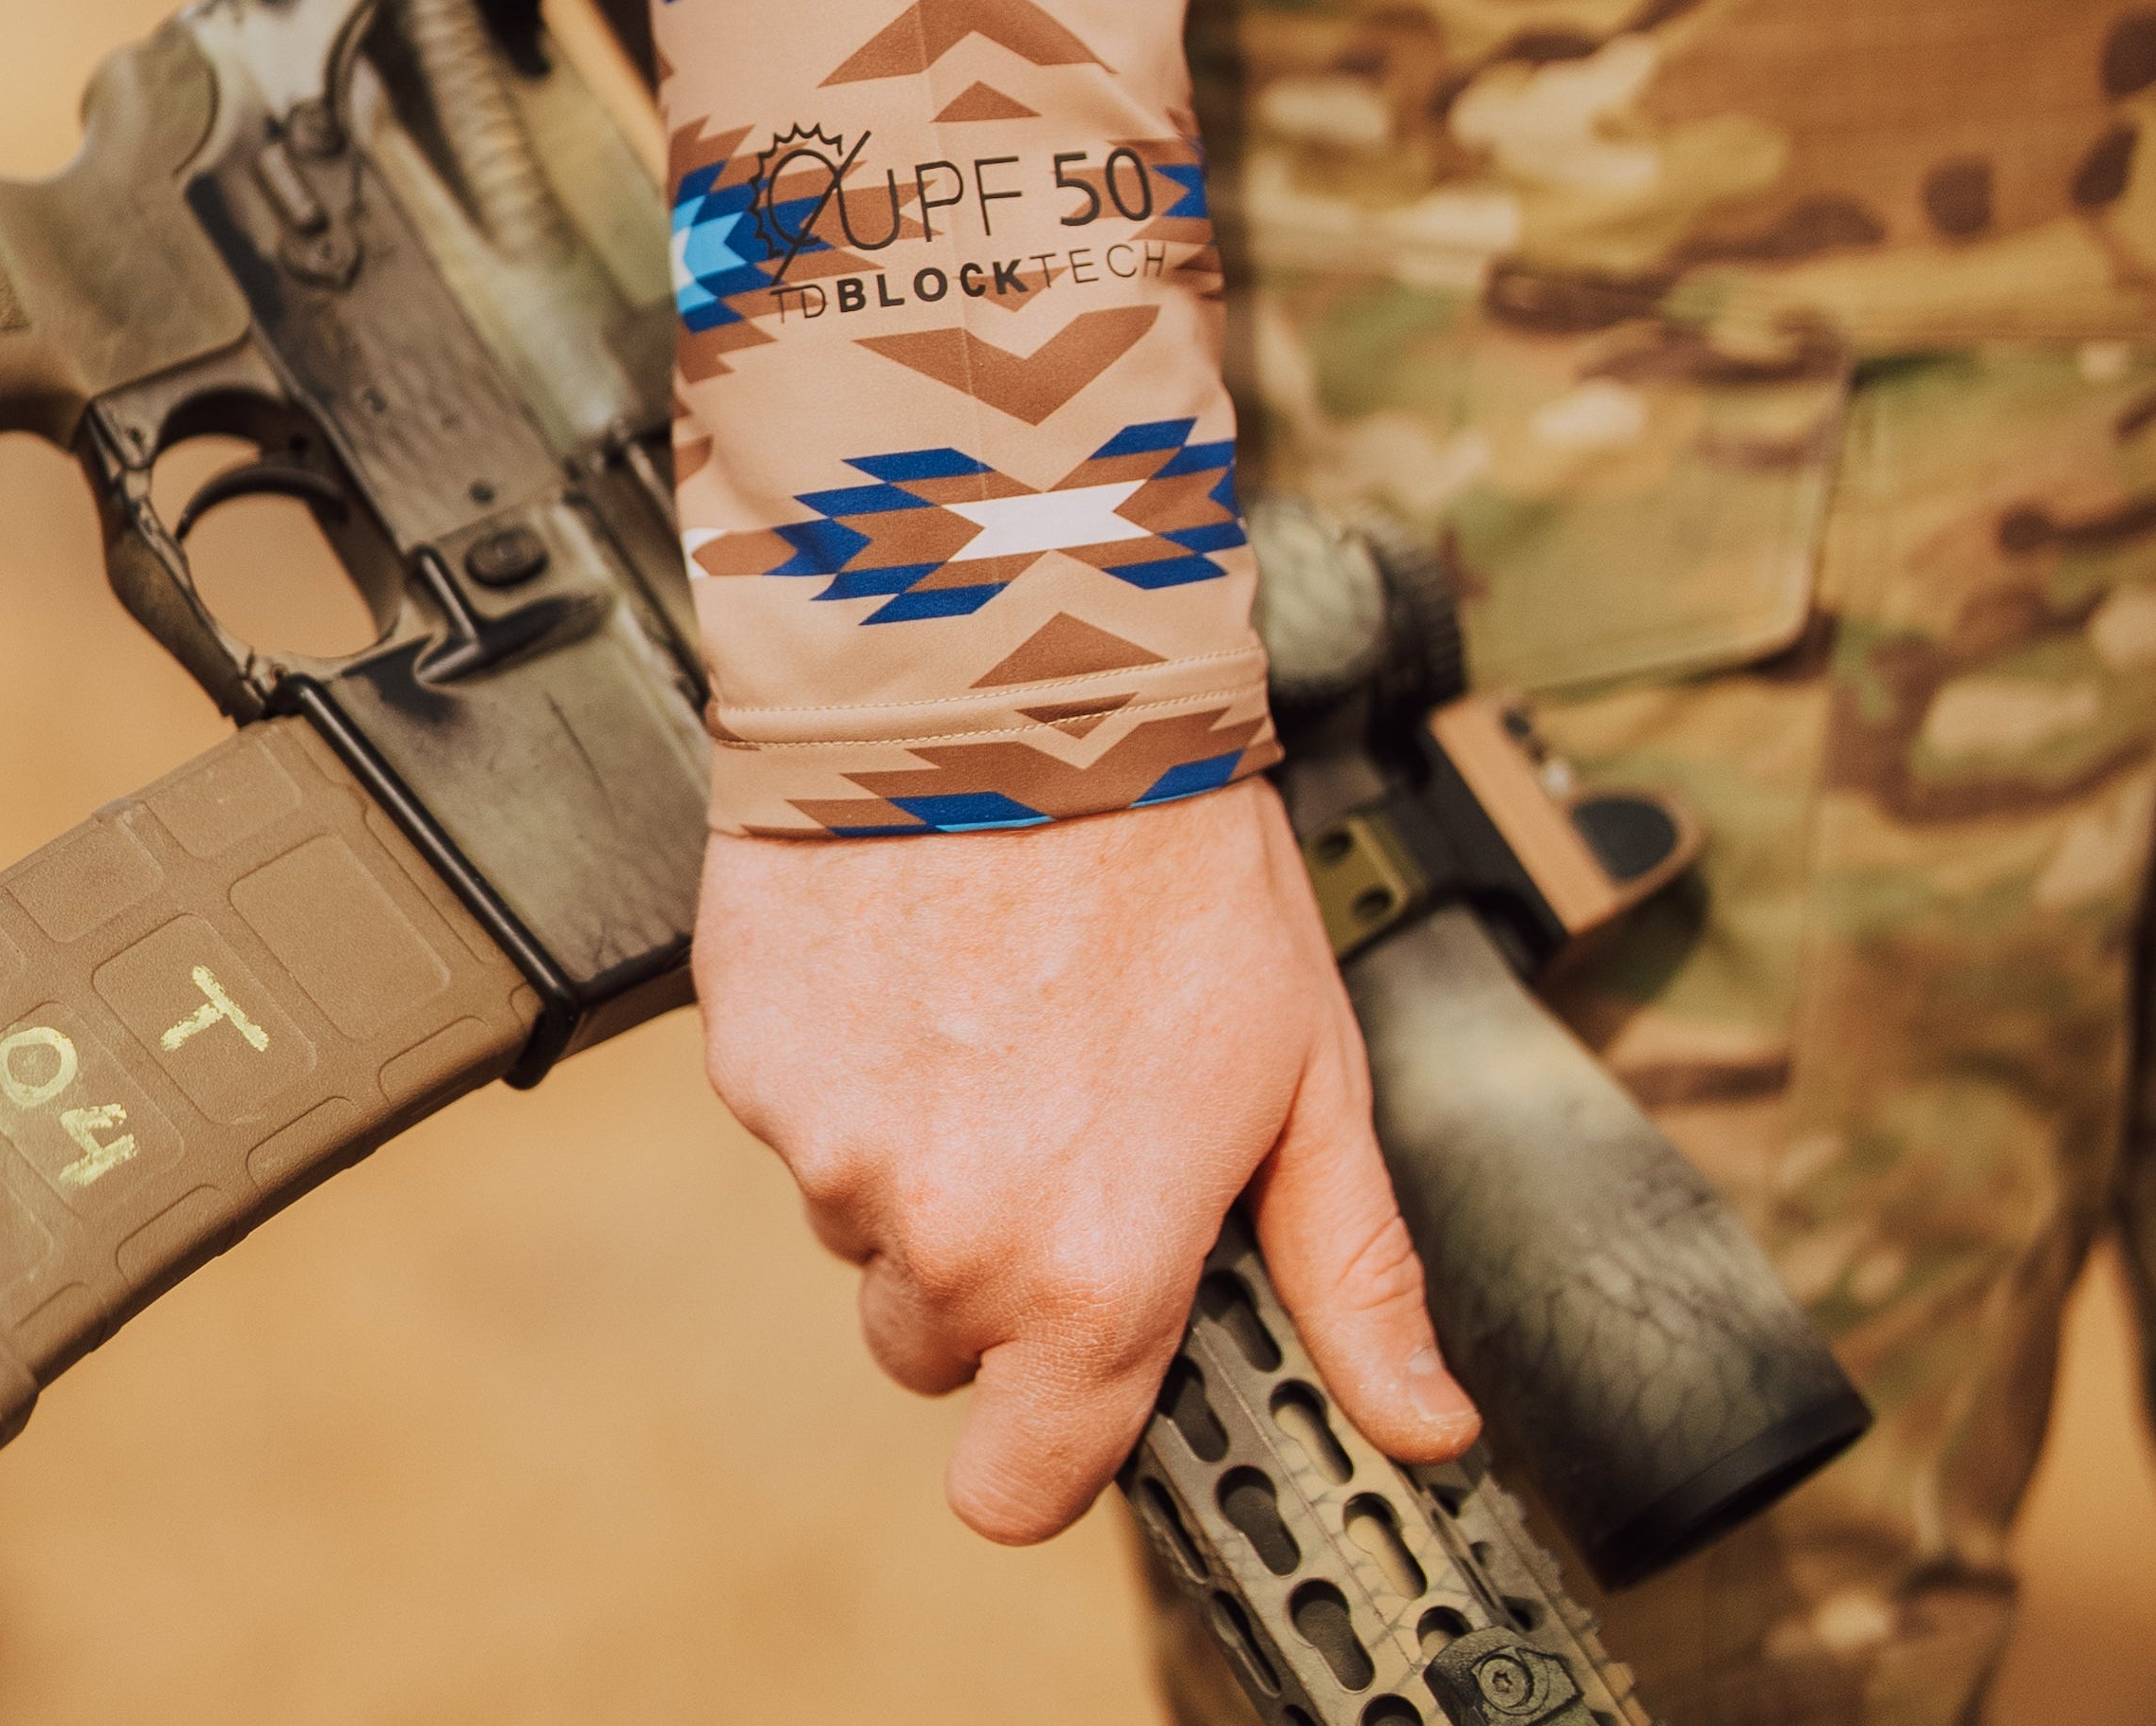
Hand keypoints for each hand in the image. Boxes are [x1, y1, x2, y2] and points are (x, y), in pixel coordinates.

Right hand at [694, 776, 1478, 1544]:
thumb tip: (1418, 1425)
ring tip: (982, 1002)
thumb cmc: (1173, 857)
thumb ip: (1348, 1269)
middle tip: (1050, 1109)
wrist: (1010, 678)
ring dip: (907, 1148)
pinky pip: (787, 1108)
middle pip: (931, 1339)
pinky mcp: (746, 1052)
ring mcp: (821, 1144)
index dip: (1047, 1436)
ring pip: (854, 1214)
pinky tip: (907, 958)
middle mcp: (937, 1235)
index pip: (1016, 1487)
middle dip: (982, 1262)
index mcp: (1084, 1270)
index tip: (1069, 1370)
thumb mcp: (1305, 1065)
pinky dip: (837, 1057)